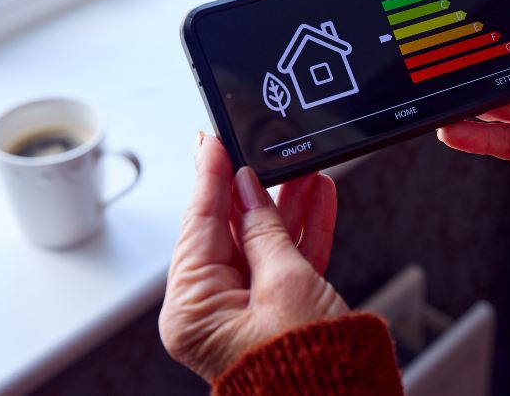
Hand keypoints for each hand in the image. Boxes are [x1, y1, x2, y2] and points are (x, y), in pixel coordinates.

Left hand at [159, 135, 347, 380]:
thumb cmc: (310, 368)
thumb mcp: (287, 283)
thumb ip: (264, 229)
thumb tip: (246, 188)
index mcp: (193, 310)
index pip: (199, 225)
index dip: (210, 177)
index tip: (212, 141)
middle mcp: (210, 313)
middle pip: (229, 231)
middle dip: (255, 189)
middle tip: (261, 149)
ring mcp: (243, 313)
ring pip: (262, 243)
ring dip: (286, 207)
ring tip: (305, 170)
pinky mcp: (273, 314)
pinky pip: (282, 264)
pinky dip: (301, 234)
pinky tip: (317, 200)